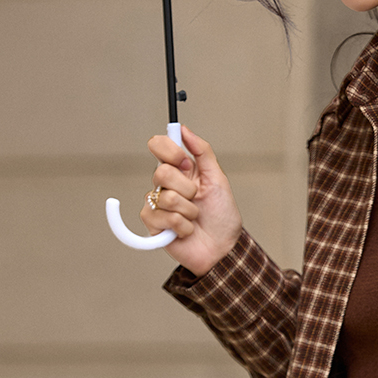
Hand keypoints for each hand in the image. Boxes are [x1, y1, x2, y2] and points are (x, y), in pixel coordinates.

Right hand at [141, 126, 242, 275]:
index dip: (170, 151)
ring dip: (189, 210)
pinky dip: (182, 226)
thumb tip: (184, 129)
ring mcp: (157, 204)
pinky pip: (162, 217)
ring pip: (165, 197)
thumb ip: (202, 151)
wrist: (223, 248)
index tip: (186, 163)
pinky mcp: (153, 225)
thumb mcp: (218, 179)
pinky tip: (186, 230)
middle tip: (197, 199)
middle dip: (188, 189)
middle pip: (161, 171)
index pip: (158, 145)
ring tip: (195, 218)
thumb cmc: (222, 216)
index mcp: (180, 170)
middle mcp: (166, 184)